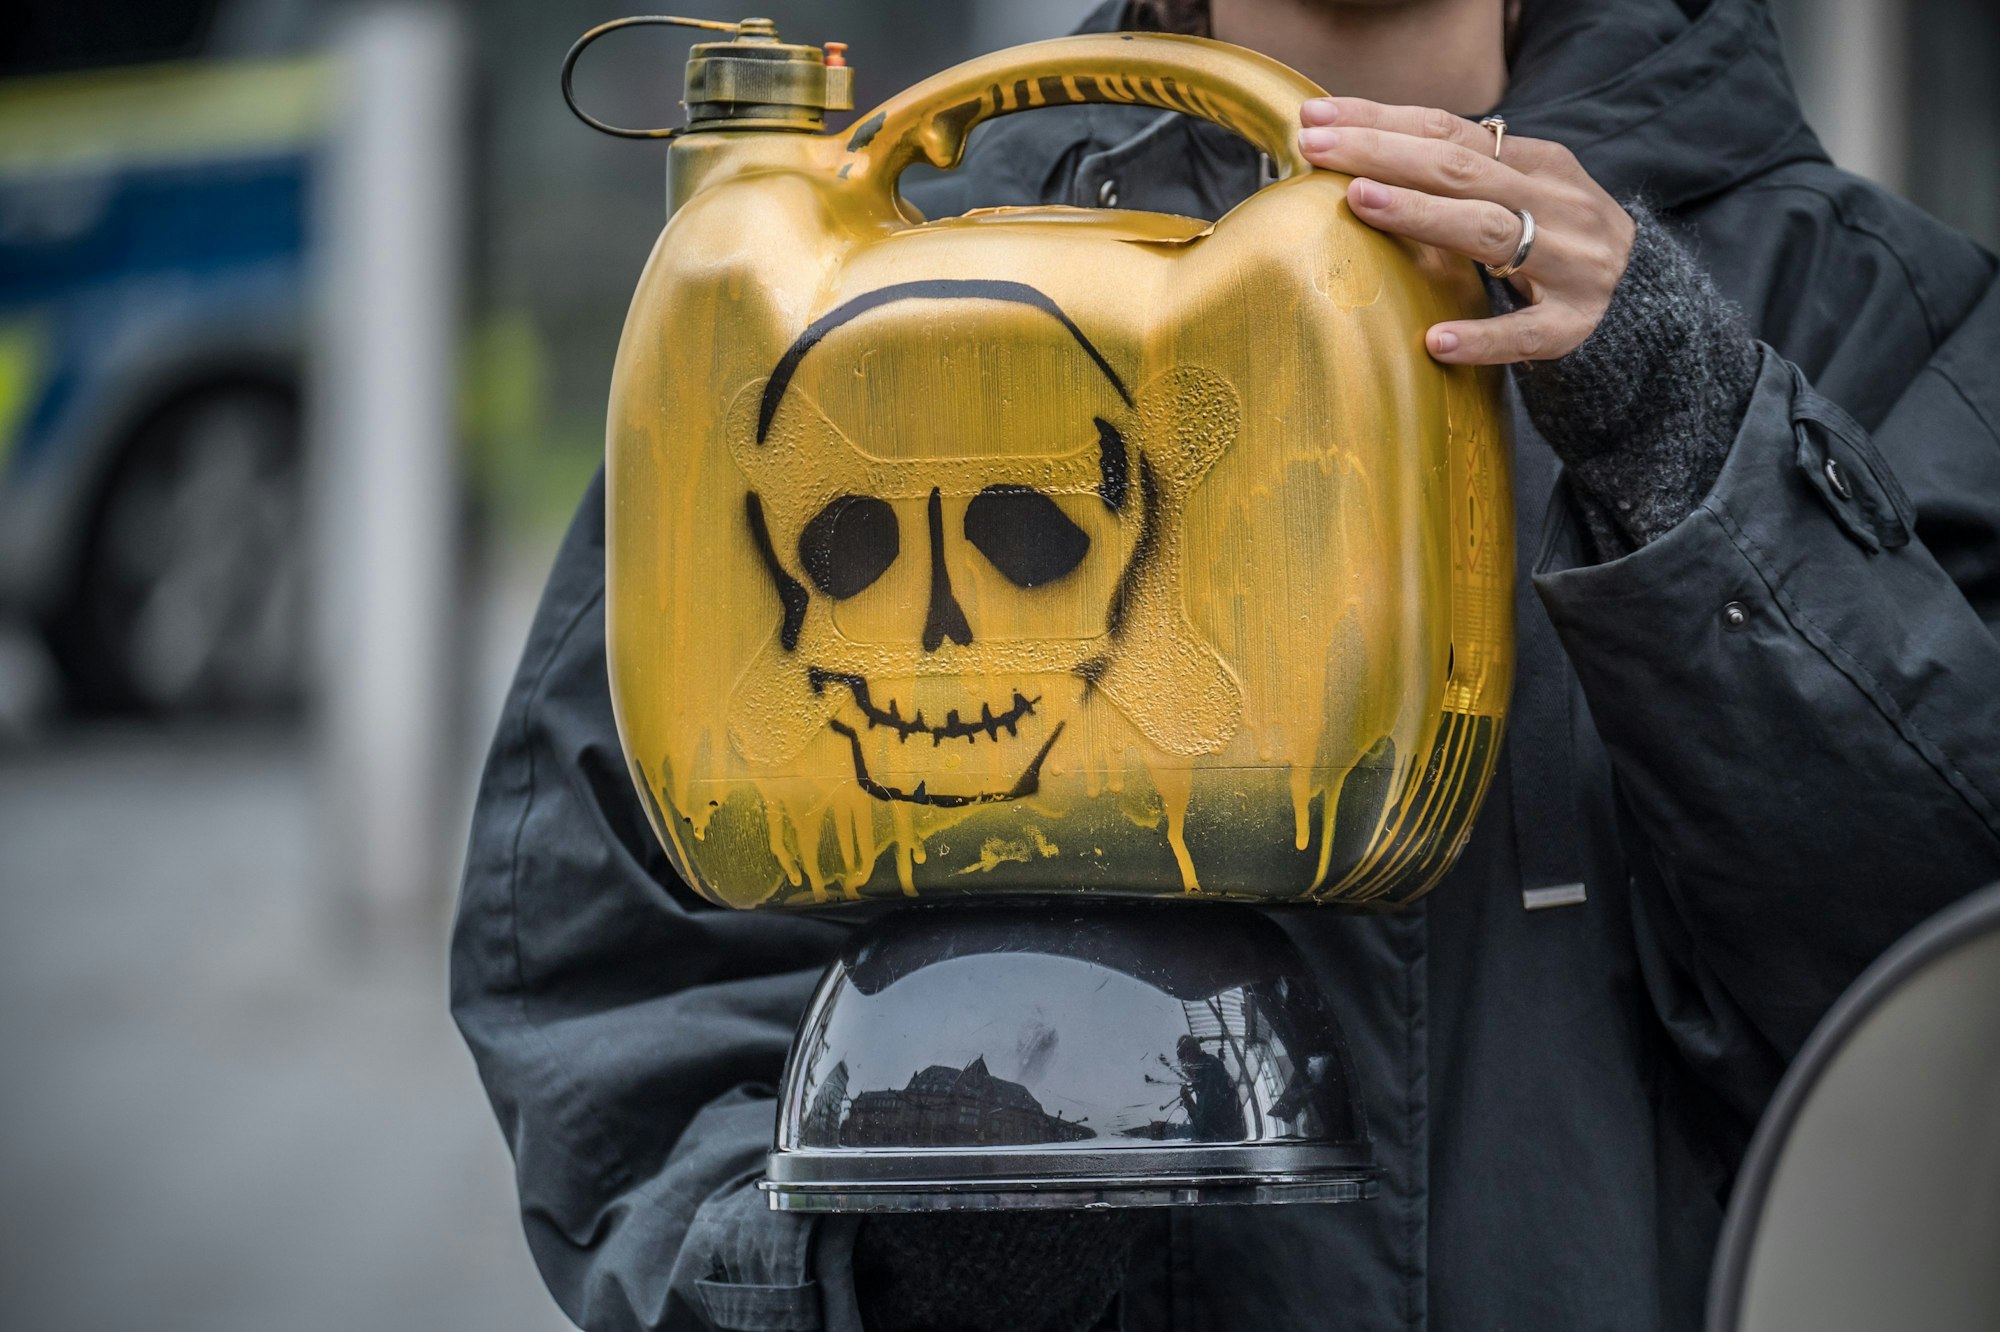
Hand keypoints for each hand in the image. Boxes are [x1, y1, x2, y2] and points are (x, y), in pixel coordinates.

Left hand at [1297, 97, 1636, 365]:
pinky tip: (1437, 341)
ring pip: (1487, 232)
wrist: (1647, 300)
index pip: (1449, 130)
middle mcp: (1556, 203)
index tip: (1317, 114)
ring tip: (1360, 200)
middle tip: (1316, 145)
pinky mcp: (1572, 325)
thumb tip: (1360, 149)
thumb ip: (1460, 174)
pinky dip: (1481, 337)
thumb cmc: (1555, 244)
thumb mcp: (1520, 194)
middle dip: (1381, 152)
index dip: (1382, 119)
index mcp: (1537, 164)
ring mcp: (1569, 264)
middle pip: (1458, 169)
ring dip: (1420, 214)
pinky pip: (1522, 334)